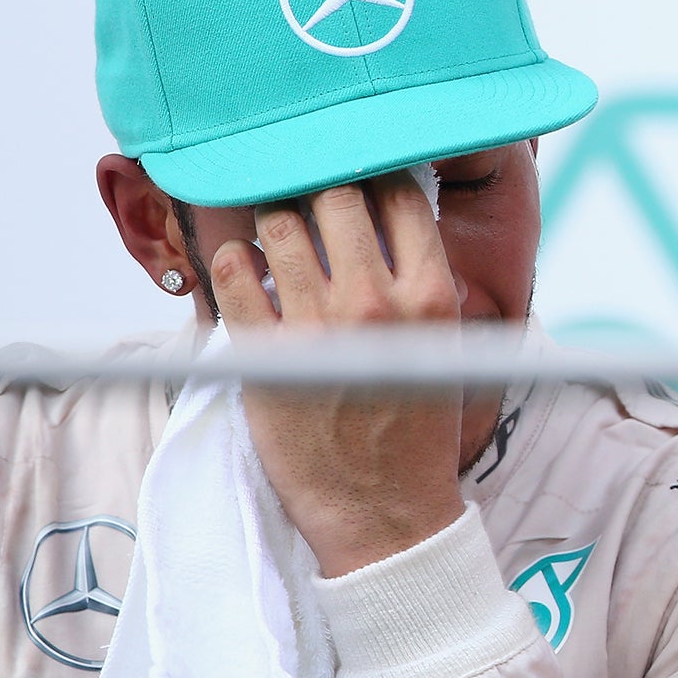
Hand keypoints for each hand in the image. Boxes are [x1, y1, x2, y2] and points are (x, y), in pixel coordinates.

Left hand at [213, 174, 466, 575]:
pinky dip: (233, 259)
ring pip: (280, 226)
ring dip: (273, 214)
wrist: (384, 509)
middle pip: (337, 197)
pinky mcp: (267, 355)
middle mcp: (374, 302)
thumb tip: (396, 211)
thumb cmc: (417, 423)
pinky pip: (234, 276)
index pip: (400, 197)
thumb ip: (422, 278)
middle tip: (307, 182)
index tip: (359, 168)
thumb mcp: (445, 344)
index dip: (377, 172)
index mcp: (430, 295)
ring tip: (274, 220)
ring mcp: (316, 328)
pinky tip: (242, 263)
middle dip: (320, 181)